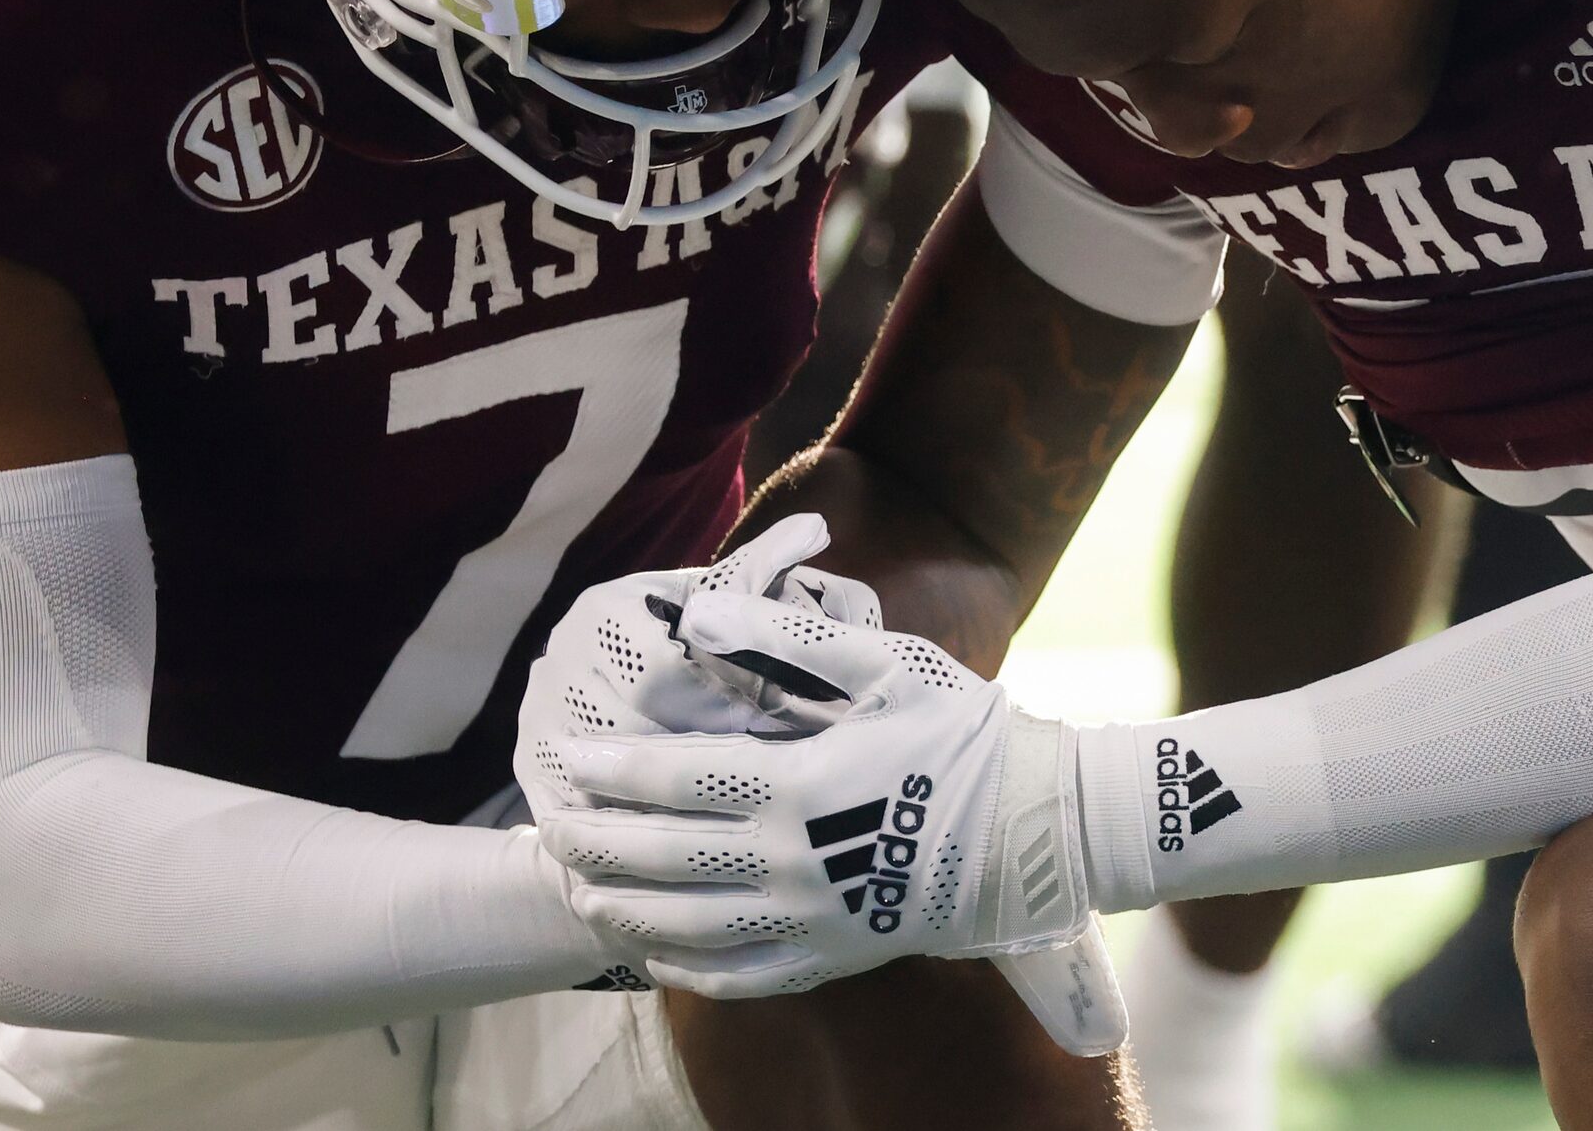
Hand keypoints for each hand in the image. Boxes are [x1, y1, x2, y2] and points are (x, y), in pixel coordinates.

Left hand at [517, 518, 1127, 1054]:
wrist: (1044, 831)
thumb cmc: (965, 733)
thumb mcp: (885, 665)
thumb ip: (788, 639)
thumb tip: (702, 615)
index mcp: (797, 786)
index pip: (673, 782)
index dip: (609, 771)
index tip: (563, 760)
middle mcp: (790, 864)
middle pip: (660, 860)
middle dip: (595, 842)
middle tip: (548, 825)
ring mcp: (809, 921)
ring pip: (685, 928)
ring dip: (621, 908)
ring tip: (580, 888)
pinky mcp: (833, 956)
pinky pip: (737, 978)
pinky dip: (682, 967)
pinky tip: (653, 950)